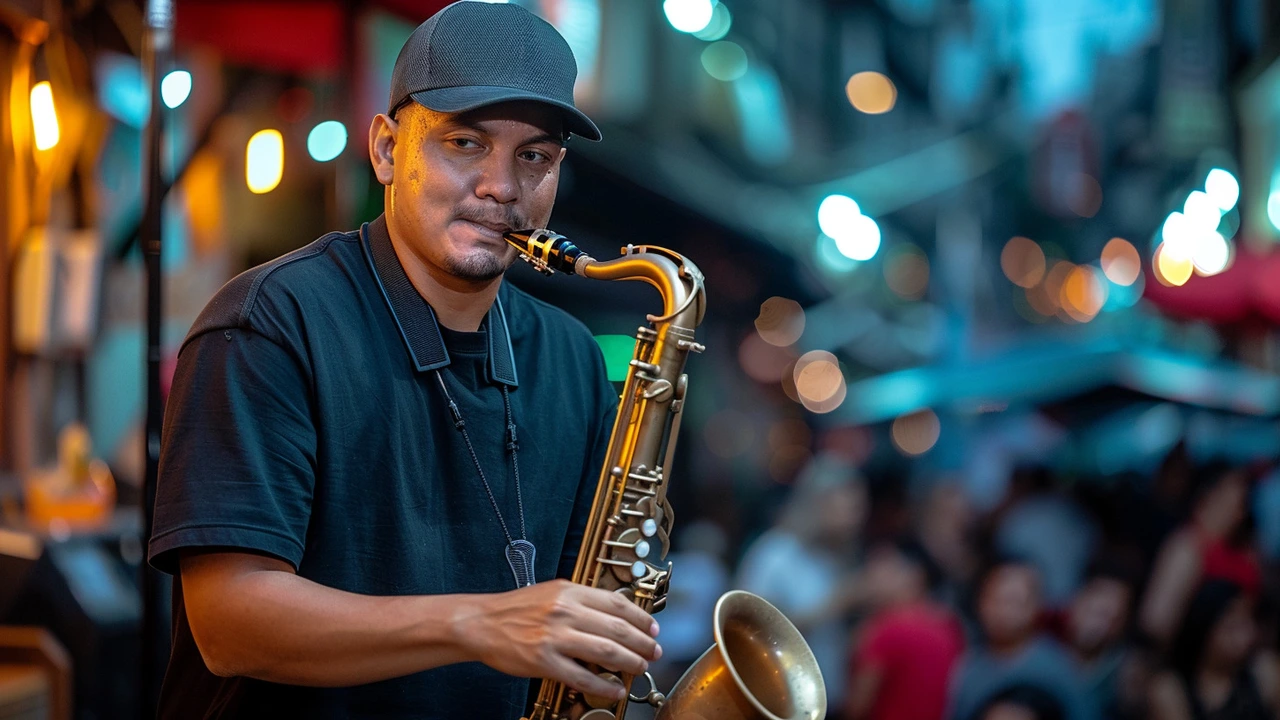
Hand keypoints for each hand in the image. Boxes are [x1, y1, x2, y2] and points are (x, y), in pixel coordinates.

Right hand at [455, 579, 662, 700]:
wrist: (481, 623)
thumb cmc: (516, 609)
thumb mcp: (552, 592)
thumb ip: (581, 600)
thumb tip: (614, 614)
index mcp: (569, 591)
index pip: (616, 603)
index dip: (641, 617)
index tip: (653, 628)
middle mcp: (565, 611)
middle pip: (617, 629)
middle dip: (642, 642)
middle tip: (654, 651)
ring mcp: (554, 637)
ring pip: (606, 651)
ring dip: (630, 662)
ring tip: (641, 667)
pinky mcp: (544, 661)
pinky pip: (582, 677)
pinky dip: (603, 685)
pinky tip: (615, 689)